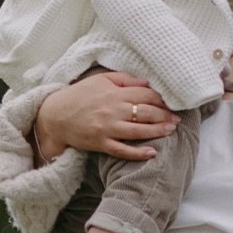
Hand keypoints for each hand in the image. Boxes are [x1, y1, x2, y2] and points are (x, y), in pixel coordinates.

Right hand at [36, 73, 176, 162]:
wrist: (55, 115)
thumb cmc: (80, 95)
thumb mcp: (101, 79)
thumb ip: (125, 79)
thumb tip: (147, 83)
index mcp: (114, 94)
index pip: (145, 95)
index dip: (162, 99)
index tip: (173, 103)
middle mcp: (113, 111)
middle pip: (145, 113)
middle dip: (165, 116)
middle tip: (177, 119)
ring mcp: (107, 129)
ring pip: (138, 131)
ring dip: (157, 131)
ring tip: (171, 131)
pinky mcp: (101, 144)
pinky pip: (122, 150)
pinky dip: (138, 153)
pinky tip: (152, 153)